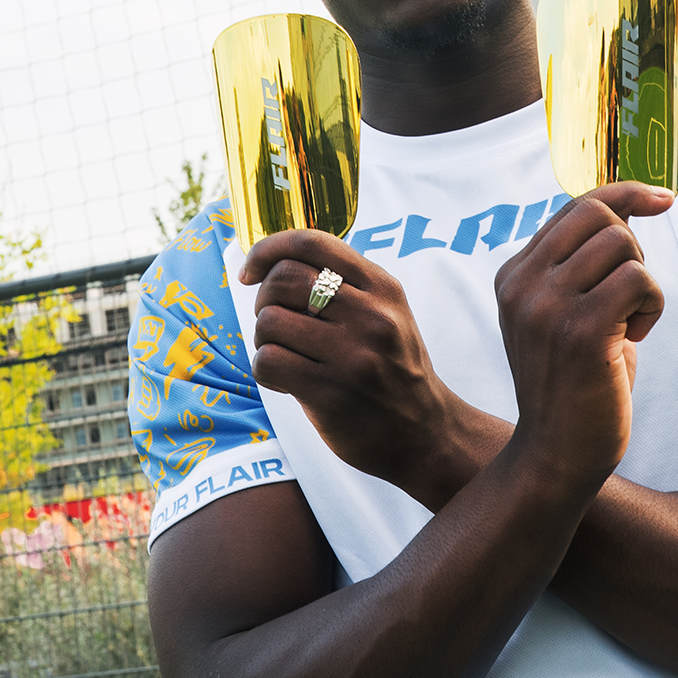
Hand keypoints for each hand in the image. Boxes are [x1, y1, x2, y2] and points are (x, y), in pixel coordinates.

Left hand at [240, 230, 483, 495]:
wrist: (426, 434)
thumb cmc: (393, 370)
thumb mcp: (388, 314)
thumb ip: (346, 286)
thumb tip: (274, 263)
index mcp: (383, 288)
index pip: (312, 243)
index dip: (268, 249)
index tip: (252, 272)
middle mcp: (372, 315)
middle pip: (284, 278)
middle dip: (264, 298)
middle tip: (276, 323)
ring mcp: (353, 355)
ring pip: (271, 320)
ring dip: (264, 339)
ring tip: (284, 355)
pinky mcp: (332, 393)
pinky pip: (269, 362)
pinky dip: (265, 370)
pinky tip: (286, 381)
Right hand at [493, 183, 669, 489]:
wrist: (557, 457)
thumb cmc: (576, 388)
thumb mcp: (565, 316)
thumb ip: (582, 268)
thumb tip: (626, 211)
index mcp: (514, 276)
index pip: (575, 207)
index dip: (624, 195)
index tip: (663, 198)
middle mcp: (522, 284)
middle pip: (598, 215)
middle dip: (633, 248)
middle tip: (630, 297)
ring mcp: (546, 306)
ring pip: (622, 245)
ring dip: (644, 283)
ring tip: (630, 325)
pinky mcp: (580, 330)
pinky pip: (639, 280)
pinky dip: (652, 307)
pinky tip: (635, 340)